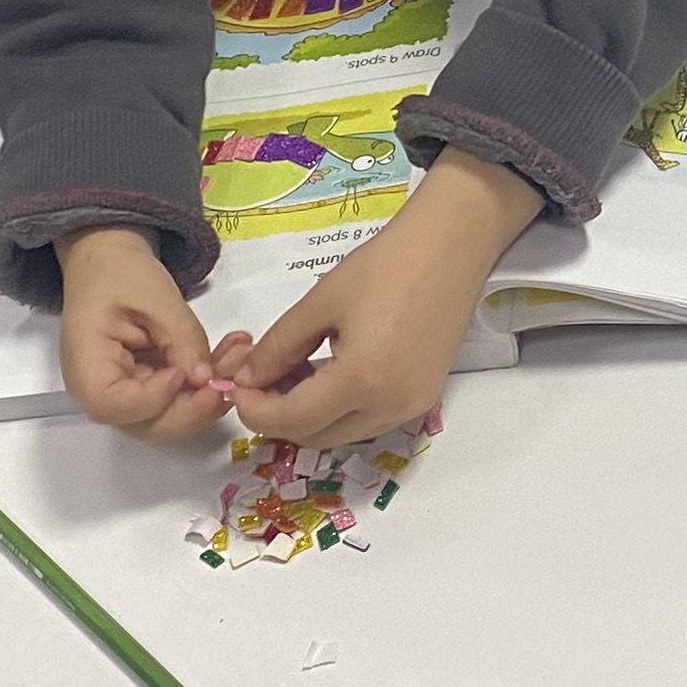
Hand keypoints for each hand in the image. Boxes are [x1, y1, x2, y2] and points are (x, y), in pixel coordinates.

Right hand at [56, 226, 249, 441]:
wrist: (108, 265)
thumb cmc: (118, 275)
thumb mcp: (156, 297)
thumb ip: (181, 338)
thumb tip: (205, 379)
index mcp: (85, 367)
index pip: (115, 407)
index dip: (156, 398)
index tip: (184, 371)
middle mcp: (99, 394)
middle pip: (148, 424)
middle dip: (196, 406)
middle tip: (230, 376)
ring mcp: (124, 397)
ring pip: (170, 418)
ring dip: (208, 395)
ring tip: (236, 356)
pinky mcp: (145, 392)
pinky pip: (177, 401)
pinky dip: (204, 384)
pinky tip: (227, 356)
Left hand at [232, 150, 540, 446]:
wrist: (449, 248)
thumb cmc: (384, 266)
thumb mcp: (320, 304)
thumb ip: (277, 347)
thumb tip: (247, 379)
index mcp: (362, 381)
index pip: (292, 420)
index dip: (254, 409)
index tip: (237, 385)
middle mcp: (390, 408)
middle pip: (316, 438)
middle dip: (278, 417)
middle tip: (259, 380)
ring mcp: (412, 409)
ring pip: (342, 434)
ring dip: (309, 416)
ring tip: (292, 372)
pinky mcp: (424, 401)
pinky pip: (368, 422)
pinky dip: (339, 410)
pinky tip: (328, 374)